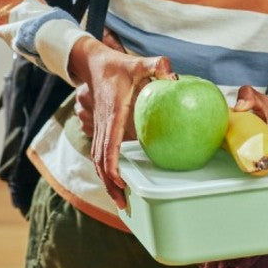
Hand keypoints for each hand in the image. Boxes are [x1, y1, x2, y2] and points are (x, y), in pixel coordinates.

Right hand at [68, 36, 175, 208]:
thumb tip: (174, 76)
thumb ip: (157, 66)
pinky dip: (106, 169)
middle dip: (110, 185)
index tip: (121, 184)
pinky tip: (116, 179)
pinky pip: (100, 153)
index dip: (113, 167)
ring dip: (106, 181)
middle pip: (101, 162)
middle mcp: (103, 124)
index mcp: (113, 114)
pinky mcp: (100, 127)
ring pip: (98, 160)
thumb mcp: (139, 62)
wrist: (93, 62)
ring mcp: (100, 127)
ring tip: (120, 200)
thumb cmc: (118, 65)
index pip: (109, 146)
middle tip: (124, 205)